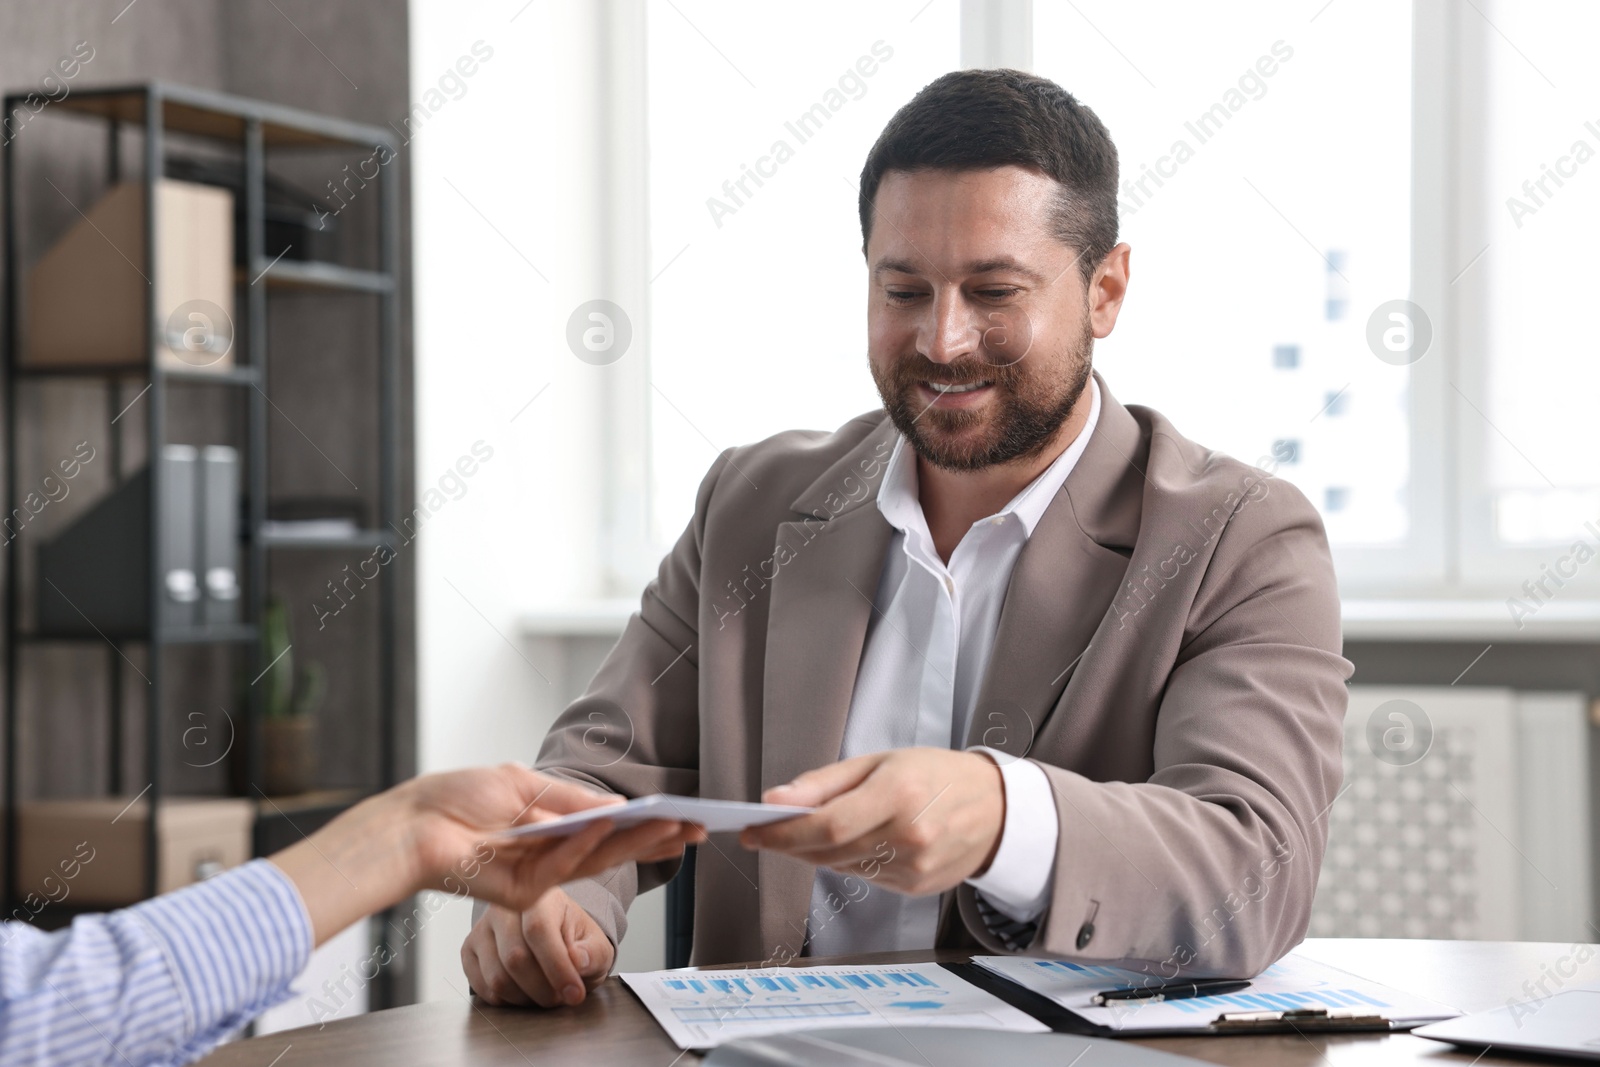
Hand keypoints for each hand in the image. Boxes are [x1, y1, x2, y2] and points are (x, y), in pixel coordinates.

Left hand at [392, 765, 702, 910]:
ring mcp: (538, 878)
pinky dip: (583, 844)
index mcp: (553, 829)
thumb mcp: (521, 784)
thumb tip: (619, 806)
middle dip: (654, 838)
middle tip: (694, 828)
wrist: (413, 824)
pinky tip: (606, 823)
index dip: (646, 824)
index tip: (682, 815)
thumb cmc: (458, 799)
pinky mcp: (521, 895)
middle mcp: (551, 856)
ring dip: (633, 842)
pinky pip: (560, 868)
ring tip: (667, 823)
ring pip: (596, 862)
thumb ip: (569, 799)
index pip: (610, 830)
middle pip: (613, 850)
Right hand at [462, 893, 613, 1007]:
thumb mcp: (596, 944)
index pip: (539, 931)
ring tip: (546, 994)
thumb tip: (577, 961)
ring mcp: (482, 929)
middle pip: (515, 958)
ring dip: (526, 998)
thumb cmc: (573, 937)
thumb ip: (592, 953)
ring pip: (497, 978)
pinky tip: (525, 993)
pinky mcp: (469, 951)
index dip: (557, 968)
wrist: (551, 933)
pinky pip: (483, 987)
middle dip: (543, 989)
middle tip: (561, 998)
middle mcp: (504, 909)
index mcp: (539, 897)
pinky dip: (508, 1000)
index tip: (574, 993)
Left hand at [739, 748, 1003, 895]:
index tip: (752, 831)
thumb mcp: (880, 761)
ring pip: (841, 868)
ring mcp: (913, 867)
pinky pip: (863, 878)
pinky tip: (853, 843)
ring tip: (809, 832)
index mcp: (898, 795)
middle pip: (828, 851)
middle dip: (789, 844)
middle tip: (765, 831)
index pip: (826, 825)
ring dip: (815, 854)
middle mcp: (908, 836)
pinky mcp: (915, 887)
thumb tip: (776, 800)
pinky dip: (846, 862)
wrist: (996, 809)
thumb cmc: (936, 774)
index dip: (783, 833)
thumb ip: (824, 782)